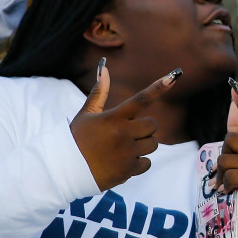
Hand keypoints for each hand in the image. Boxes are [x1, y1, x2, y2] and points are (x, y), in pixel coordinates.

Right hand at [71, 61, 180, 190]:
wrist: (63, 170)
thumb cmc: (76, 139)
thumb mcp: (86, 114)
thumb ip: (99, 92)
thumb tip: (104, 67)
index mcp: (113, 118)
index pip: (140, 99)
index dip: (158, 87)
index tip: (174, 76)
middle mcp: (122, 133)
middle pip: (152, 125)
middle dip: (145, 129)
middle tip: (128, 133)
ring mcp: (127, 152)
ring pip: (153, 144)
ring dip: (142, 146)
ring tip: (121, 149)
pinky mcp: (128, 170)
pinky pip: (147, 163)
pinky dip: (138, 163)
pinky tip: (121, 162)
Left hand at [217, 79, 237, 201]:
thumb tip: (232, 102)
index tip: (234, 87)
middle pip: (230, 140)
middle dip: (226, 155)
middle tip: (235, 168)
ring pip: (225, 159)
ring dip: (223, 173)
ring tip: (233, 180)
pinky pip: (229, 175)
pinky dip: (226, 184)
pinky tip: (234, 188)